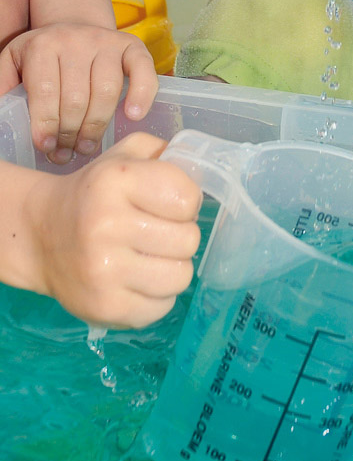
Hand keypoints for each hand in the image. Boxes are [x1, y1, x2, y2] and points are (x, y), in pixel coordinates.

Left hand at [0, 24, 158, 162]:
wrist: (72, 28)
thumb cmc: (40, 58)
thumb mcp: (12, 65)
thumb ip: (3, 88)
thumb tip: (0, 120)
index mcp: (42, 45)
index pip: (45, 92)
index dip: (46, 125)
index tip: (45, 147)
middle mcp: (75, 39)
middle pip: (76, 98)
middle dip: (69, 134)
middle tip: (64, 154)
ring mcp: (106, 41)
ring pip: (106, 92)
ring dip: (96, 127)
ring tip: (85, 146)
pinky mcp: (132, 45)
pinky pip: (142, 70)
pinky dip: (142, 94)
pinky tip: (132, 116)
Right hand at [24, 133, 200, 327]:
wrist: (41, 236)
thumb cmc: (95, 193)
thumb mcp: (125, 156)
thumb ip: (167, 152)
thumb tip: (203, 171)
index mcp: (115, 181)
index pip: (187, 198)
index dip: (186, 201)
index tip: (168, 203)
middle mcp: (106, 226)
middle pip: (189, 240)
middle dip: (181, 235)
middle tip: (159, 232)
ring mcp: (104, 272)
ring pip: (180, 277)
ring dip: (172, 267)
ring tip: (151, 256)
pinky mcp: (104, 308)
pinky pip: (162, 307)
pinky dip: (157, 295)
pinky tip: (138, 279)